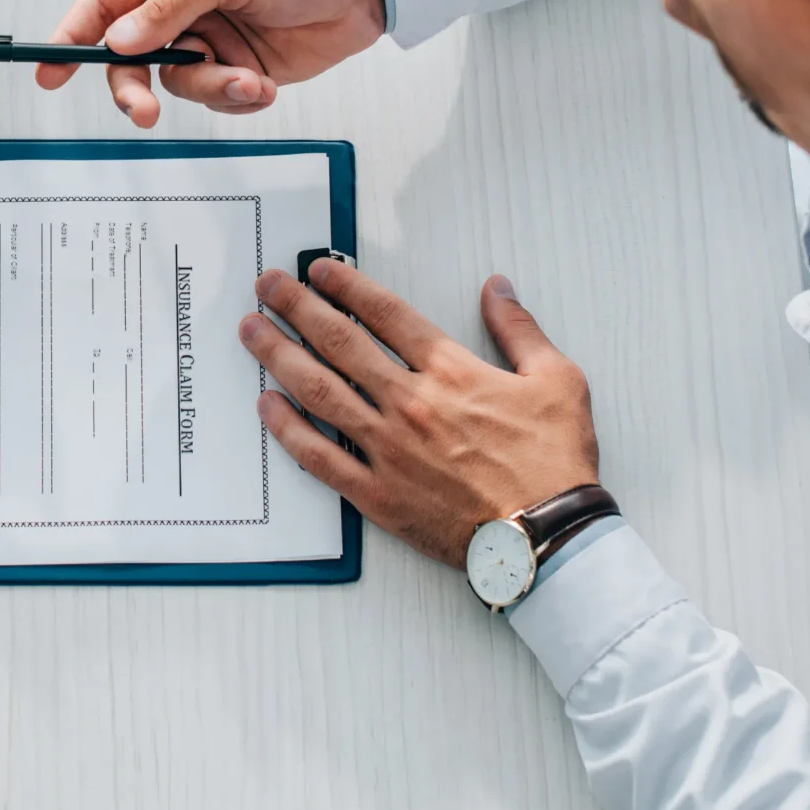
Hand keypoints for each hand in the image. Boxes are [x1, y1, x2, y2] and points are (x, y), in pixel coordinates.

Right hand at [37, 0, 386, 127]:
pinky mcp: (238, 67)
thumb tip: (121, 38)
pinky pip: (216, 97)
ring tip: (249, 80)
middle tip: (143, 113)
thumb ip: (172, 7)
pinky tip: (265, 83)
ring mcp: (210, 38)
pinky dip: (237, 97)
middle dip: (134, 86)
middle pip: (130, 55)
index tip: (51, 67)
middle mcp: (183, 3)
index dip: (74, 32)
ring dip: (210, 89)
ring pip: (176, 83)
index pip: (107, 0)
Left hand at [238, 261, 598, 565]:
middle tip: (266, 285)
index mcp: (452, 372)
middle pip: (339, 342)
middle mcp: (410, 404)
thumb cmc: (554, 464)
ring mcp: (388, 450)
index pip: (385, 315)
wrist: (549, 539)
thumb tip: (497, 288)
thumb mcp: (558, 380)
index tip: (318, 270)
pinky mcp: (377, 495)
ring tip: (252, 331)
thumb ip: (520, 329)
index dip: (347, 286)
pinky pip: (320, 457)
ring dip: (279, 356)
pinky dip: (288, 430)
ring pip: (319, 392)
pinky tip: (266, 407)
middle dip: (296, 307)